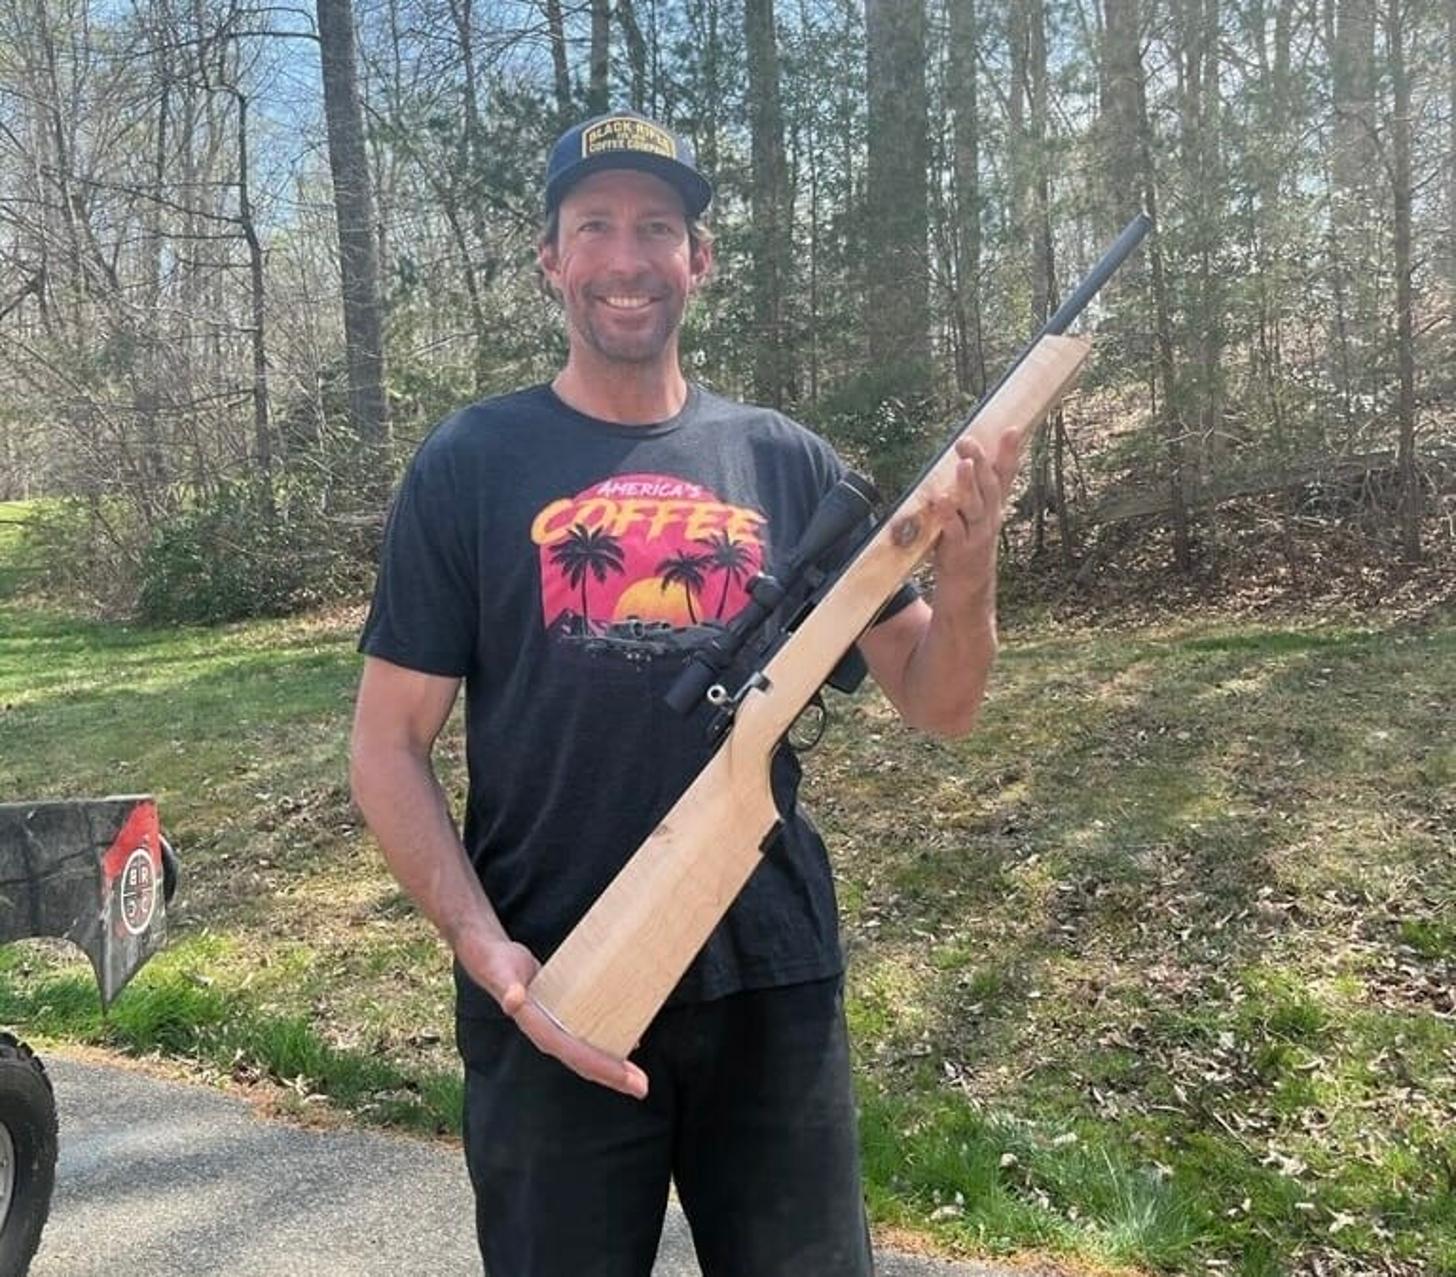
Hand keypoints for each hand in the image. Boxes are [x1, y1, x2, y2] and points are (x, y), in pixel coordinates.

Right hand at [456, 932, 649, 1099]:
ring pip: (587, 1052)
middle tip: (642, 1087)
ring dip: (612, 1065)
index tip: (627, 1078)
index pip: (576, 1054)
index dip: (603, 1067)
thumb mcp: (502, 972)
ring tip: (637, 1076)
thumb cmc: (497, 964)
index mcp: (538, 1029)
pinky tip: (628, 1039)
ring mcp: (556, 1027)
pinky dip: (606, 1041)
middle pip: (585, 1061)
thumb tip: (513, 1000)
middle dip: (614, 1075)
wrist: (490, 957)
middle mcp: (549, 1034)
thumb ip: (507, 988)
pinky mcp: (561, 1016)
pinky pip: (586, 1035)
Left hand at [925, 429, 1021, 605]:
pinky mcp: (960, 549)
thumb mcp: (977, 514)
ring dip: (968, 484)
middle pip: (988, 486)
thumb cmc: (968, 543)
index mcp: (995, 506)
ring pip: (974, 506)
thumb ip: (973, 489)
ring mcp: (977, 534)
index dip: (1010, 454)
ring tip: (963, 464)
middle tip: (968, 440)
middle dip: (981, 462)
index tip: (1013, 430)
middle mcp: (990, 518)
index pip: (1005, 476)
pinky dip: (947, 514)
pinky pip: (954, 529)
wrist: (968, 586)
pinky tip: (940, 498)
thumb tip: (968, 457)